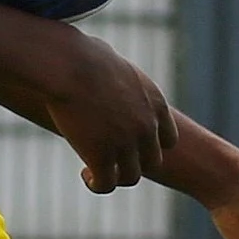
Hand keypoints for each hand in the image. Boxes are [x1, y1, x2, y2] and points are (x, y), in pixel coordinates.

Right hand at [29, 31, 176, 192]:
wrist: (68, 65)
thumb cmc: (83, 55)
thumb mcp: (114, 62)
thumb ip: (117, 75)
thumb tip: (104, 63)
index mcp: (155, 103)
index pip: (169, 139)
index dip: (150, 145)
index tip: (130, 142)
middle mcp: (147, 126)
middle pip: (153, 161)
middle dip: (133, 161)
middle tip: (111, 158)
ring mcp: (126, 143)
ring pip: (131, 176)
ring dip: (115, 176)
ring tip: (95, 170)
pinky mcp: (102, 156)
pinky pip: (106, 184)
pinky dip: (97, 184)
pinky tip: (85, 174)